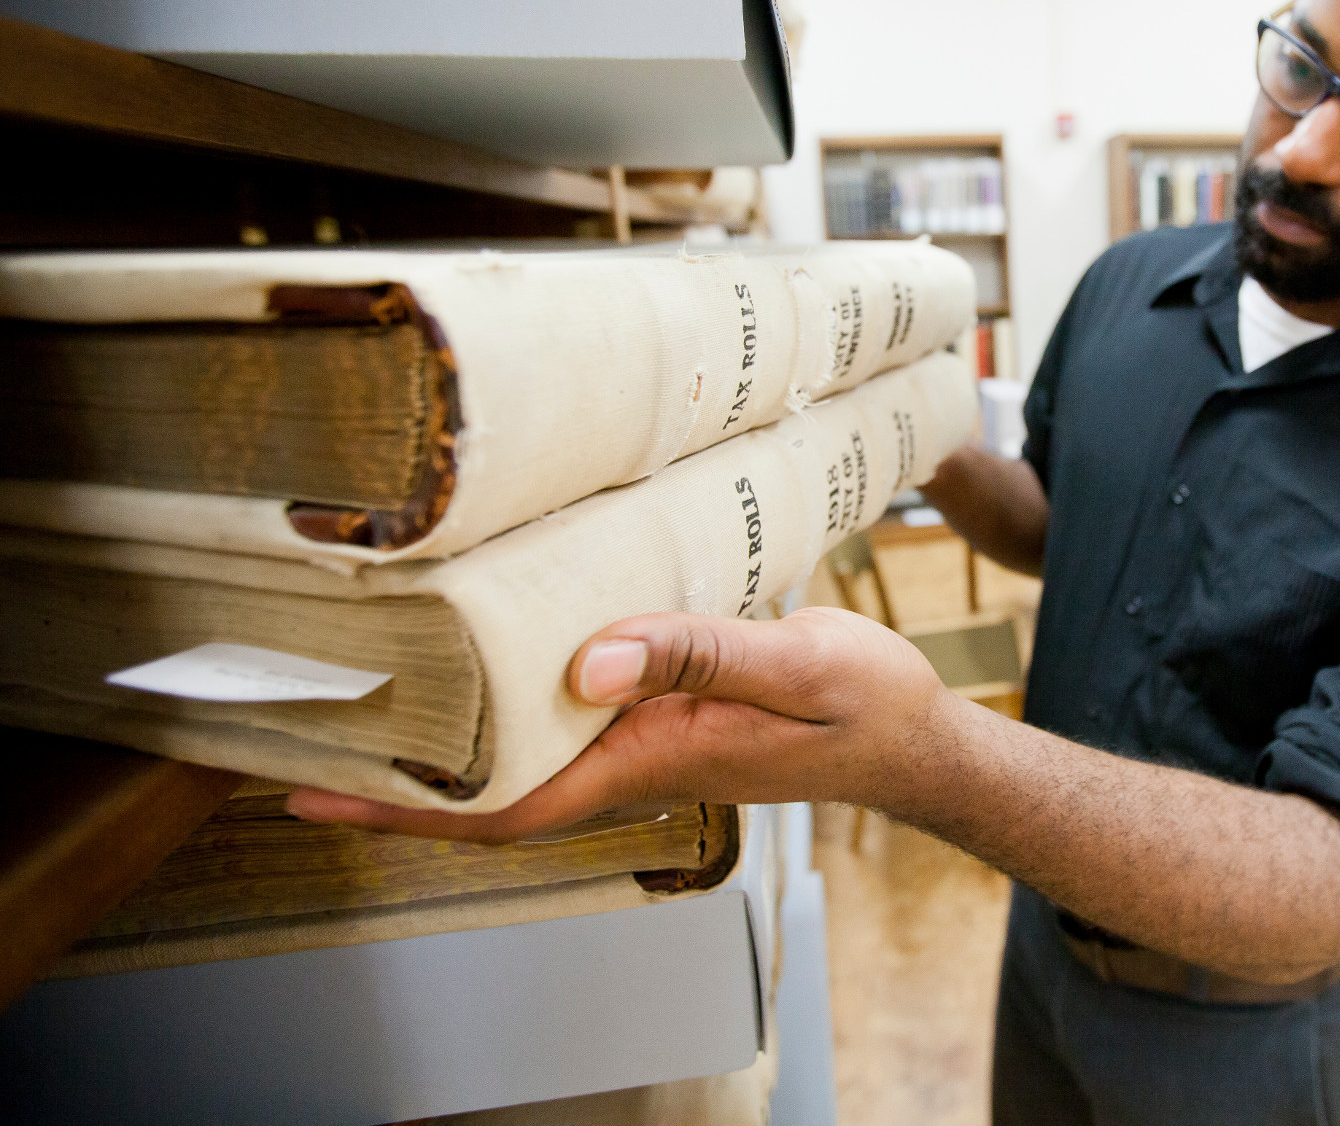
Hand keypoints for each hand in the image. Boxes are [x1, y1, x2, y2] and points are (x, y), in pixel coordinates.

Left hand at [286, 606, 957, 843]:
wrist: (913, 737)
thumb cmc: (864, 708)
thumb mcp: (794, 665)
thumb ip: (698, 655)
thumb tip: (591, 659)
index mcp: (652, 756)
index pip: (505, 803)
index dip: (406, 806)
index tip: (317, 792)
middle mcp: (634, 758)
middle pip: (489, 786)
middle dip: (393, 774)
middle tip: (303, 731)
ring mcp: (647, 741)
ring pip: (522, 752)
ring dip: (444, 737)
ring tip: (366, 693)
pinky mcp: (664, 716)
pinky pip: (565, 720)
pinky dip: (508, 700)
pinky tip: (484, 663)